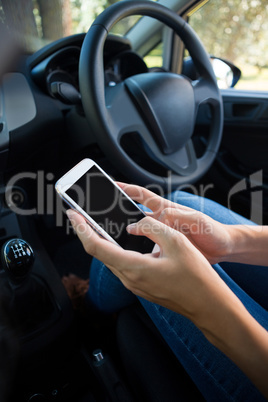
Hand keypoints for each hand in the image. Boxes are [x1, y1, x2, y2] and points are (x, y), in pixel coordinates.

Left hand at [66, 209, 228, 321]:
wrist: (207, 304)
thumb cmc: (196, 277)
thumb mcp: (176, 242)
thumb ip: (151, 228)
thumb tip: (135, 224)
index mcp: (134, 267)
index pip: (96, 246)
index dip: (81, 228)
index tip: (72, 214)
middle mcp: (129, 279)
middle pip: (99, 253)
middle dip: (87, 232)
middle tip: (82, 215)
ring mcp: (134, 285)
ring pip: (109, 259)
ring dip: (99, 241)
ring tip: (95, 225)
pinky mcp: (141, 286)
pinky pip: (120, 265)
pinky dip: (113, 250)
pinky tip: (117, 241)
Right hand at [117, 183, 232, 263]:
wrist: (224, 249)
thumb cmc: (213, 231)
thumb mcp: (196, 220)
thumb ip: (176, 217)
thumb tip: (152, 221)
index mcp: (167, 209)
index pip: (142, 195)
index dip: (126, 188)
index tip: (111, 184)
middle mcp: (161, 221)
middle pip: (135, 213)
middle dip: (118, 211)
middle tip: (102, 213)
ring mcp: (163, 235)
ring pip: (139, 232)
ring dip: (126, 234)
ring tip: (111, 238)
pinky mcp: (165, 248)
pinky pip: (147, 248)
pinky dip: (138, 252)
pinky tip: (132, 258)